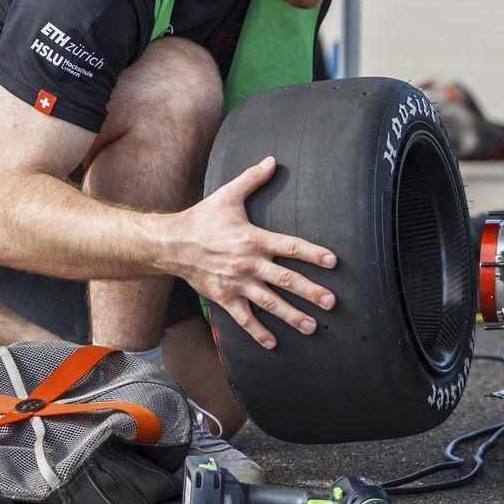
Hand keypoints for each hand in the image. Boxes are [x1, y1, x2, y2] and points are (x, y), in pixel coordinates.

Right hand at [160, 156, 336, 348]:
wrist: (170, 244)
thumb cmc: (202, 218)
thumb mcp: (228, 195)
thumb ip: (252, 178)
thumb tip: (272, 160)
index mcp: (255, 239)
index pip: (291, 247)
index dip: (313, 254)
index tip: (333, 262)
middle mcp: (249, 264)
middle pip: (286, 280)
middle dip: (311, 292)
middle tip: (332, 303)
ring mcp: (237, 284)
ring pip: (270, 303)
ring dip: (292, 316)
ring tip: (312, 326)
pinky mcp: (224, 298)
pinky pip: (244, 319)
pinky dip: (258, 332)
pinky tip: (274, 343)